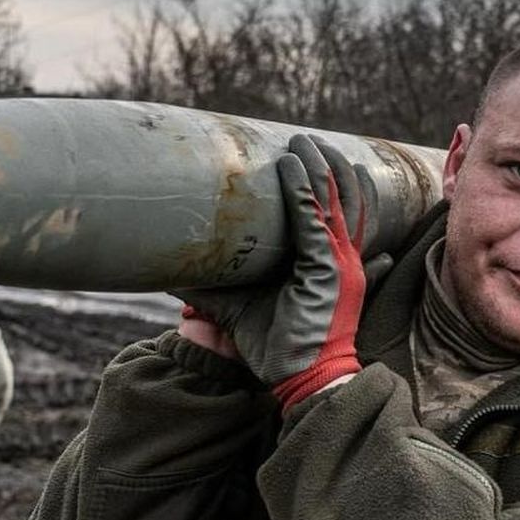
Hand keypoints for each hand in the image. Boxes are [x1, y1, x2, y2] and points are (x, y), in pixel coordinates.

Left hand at [183, 134, 387, 411]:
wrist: (298, 380)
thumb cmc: (278, 349)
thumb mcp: (244, 310)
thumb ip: (219, 289)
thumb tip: (176, 276)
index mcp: (335, 268)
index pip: (342, 216)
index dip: (332, 185)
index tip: (313, 158)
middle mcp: (344, 262)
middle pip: (344, 200)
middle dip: (329, 166)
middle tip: (308, 139)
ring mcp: (340, 265)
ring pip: (334, 201)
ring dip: (317, 166)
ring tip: (301, 140)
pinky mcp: (328, 271)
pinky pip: (315, 219)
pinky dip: (304, 190)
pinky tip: (291, 165)